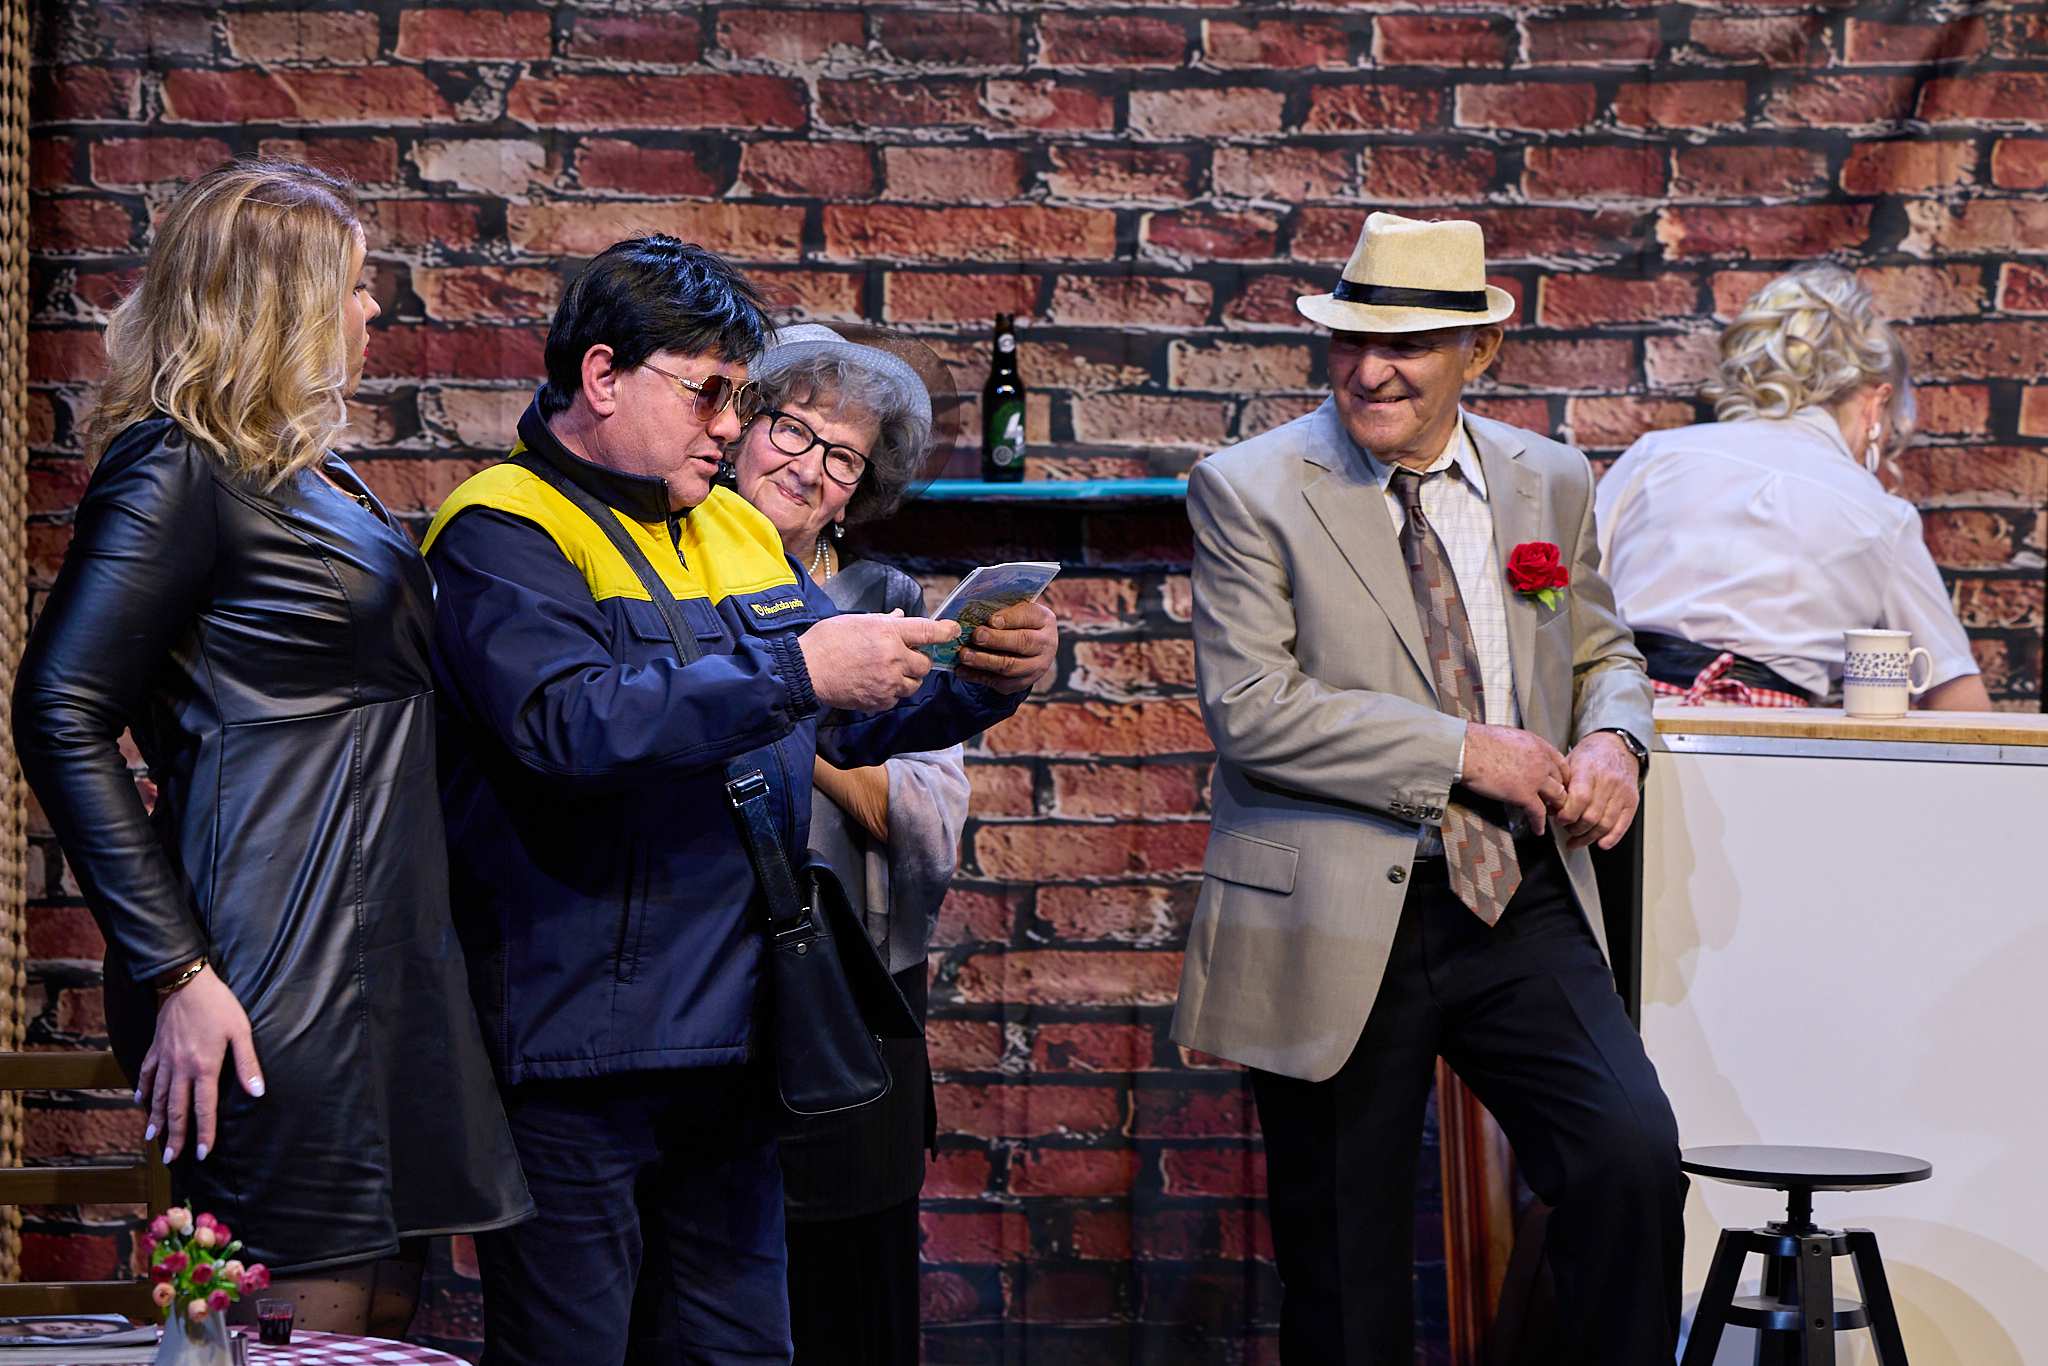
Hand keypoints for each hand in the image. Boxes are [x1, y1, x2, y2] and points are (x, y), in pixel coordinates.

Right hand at [137, 965, 264, 1164]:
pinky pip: (145, 1074)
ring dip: (156, 1119)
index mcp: (204, 1067)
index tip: (203, 1154)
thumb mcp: (240, 1031)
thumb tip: (258, 1092)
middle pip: (176, 1109)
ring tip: (153, 1138)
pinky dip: (142, 1089)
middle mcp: (180, 1069)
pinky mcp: (155, 1048)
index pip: (204, 1108)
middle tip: (171, 1158)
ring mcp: (164, 1059)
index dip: (204, 1132)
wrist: (186, 982)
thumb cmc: (219, 1005)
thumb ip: (247, 1064)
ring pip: (157, 1096)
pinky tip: (140, 1102)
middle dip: (175, 1135)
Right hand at [797, 613, 957, 711]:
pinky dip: (890, 692)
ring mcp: (887, 683)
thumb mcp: (856, 621)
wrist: (806, 670)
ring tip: (887, 671)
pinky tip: (874, 683)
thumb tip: (900, 617)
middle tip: (904, 656)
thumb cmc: (826, 641)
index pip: (928, 632)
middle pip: (925, 664)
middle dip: (918, 660)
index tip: (953, 630)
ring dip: (907, 678)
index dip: (945, 631)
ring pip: (913, 684)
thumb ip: (882, 621)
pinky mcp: (879, 701)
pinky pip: (895, 698)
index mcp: (888, 633)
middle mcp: (893, 658)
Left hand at [956, 600, 1057, 694]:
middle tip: (976, 636)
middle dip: (997, 640)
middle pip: (1023, 642)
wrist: (1029, 649)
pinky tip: (962, 670)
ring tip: (964, 655)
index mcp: (1044, 620)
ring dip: (985, 661)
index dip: (1010, 619)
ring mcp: (1036, 667)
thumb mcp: (1014, 611)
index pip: (1029, 617)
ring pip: (1011, 666)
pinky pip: (1000, 683)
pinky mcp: (1022, 683)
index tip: (991, 620)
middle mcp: (1046, 645)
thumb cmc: (1016, 623)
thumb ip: (1000, 611)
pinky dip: (978, 677)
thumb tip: (973, 613)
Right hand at [1459, 723, 1568, 834]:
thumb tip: (1517, 754)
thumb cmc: (1478, 740)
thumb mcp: (1509, 735)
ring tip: (1551, 815)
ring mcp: (1535, 779)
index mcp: (1538, 744)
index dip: (1561, 776)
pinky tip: (1538, 829)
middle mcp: (1542, 761)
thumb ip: (1520, 746)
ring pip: (1557, 796)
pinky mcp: (1524, 795)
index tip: (1558, 783)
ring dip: (1555, 807)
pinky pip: (1539, 813)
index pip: (1561, 763)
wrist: (1467, 749)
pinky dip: (1539, 824)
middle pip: (1562, 781)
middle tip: (1556, 800)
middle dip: (1560, 792)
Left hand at [1553, 732, 1641, 850]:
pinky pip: (1622, 825)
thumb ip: (1560, 784)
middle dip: (1575, 828)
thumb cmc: (1591, 755)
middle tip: (1566, 827)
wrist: (1617, 746)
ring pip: (1605, 824)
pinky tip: (1600, 843)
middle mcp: (1608, 781)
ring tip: (1577, 838)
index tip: (1559, 818)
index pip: (1580, 799)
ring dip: (1588, 837)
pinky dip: (1611, 838)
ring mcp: (1622, 793)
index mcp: (1589, 769)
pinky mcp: (1632, 801)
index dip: (1567, 814)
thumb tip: (1548, 807)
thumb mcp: (1570, 762)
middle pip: (1591, 816)